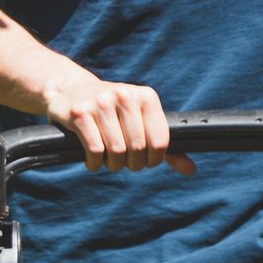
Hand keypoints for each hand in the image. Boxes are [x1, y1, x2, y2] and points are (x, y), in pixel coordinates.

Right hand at [42, 72, 196, 174]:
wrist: (71, 91)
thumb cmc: (112, 114)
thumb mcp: (140, 122)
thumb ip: (164, 147)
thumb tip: (191, 170)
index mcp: (146, 97)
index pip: (159, 141)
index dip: (152, 160)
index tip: (144, 161)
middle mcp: (125, 95)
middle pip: (137, 149)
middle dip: (131, 164)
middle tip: (123, 163)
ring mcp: (102, 102)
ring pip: (116, 151)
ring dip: (112, 165)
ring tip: (107, 161)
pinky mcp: (80, 112)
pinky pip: (94, 150)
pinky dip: (94, 164)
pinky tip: (92, 161)